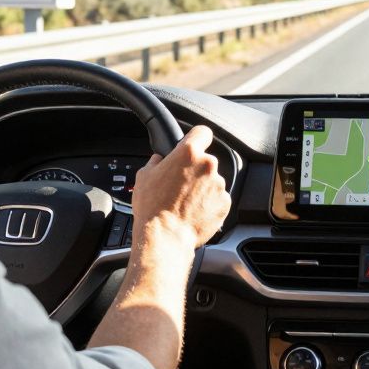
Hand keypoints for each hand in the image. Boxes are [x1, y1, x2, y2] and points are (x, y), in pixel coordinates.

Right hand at [130, 125, 230, 250]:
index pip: (202, 132)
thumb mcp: (144, 176)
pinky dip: (209, 203)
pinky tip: (194, 211)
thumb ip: (157, 161)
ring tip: (185, 202)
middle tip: (180, 184)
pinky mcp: (225, 203)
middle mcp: (207, 165)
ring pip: (212, 181)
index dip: (197, 138)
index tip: (194, 144)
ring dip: (202, 188)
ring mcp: (219, 185)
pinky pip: (218, 198)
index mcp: (188, 153)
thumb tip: (160, 160)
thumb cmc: (153, 207)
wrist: (166, 236)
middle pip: (205, 160)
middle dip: (196, 170)